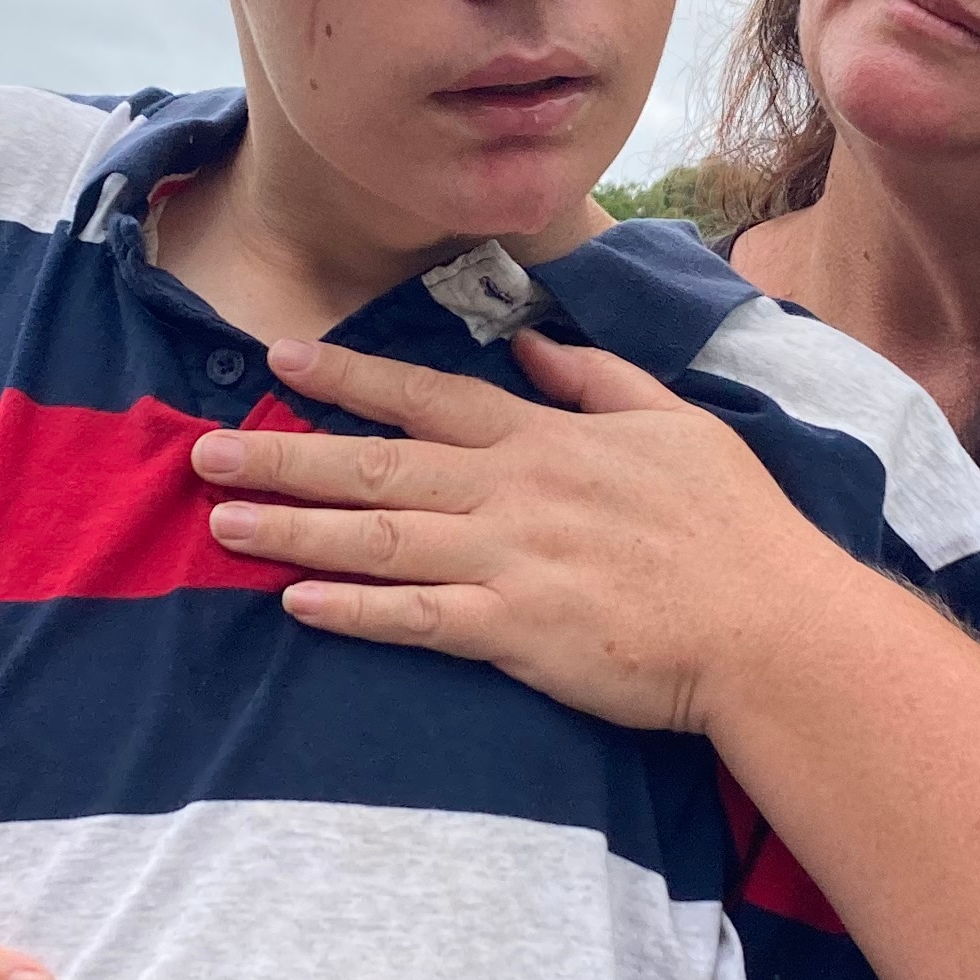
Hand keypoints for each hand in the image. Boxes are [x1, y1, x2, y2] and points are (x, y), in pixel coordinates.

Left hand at [192, 333, 863, 735]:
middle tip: (205, 450)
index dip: (349, 377)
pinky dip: (352, 609)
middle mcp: (515, 491)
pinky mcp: (517, 634)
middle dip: (285, 453)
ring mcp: (511, 562)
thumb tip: (530, 346)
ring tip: (222, 519)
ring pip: (378, 536)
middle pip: (377, 463)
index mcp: (548, 438)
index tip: (281, 359)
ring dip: (294, 526)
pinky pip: (416, 619)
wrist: (774, 627)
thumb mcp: (676, 424)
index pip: (429, 395)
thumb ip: (596, 380)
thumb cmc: (736, 529)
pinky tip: (296, 600)